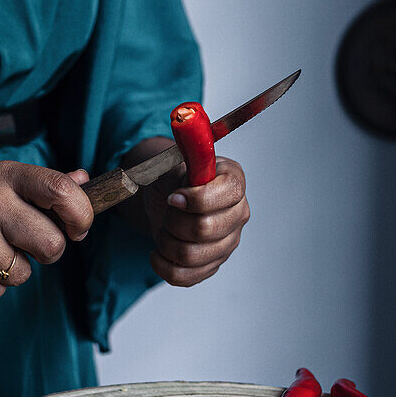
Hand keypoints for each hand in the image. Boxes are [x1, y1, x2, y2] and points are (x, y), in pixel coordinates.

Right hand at [0, 160, 92, 299]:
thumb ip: (43, 185)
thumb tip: (85, 182)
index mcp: (4, 176)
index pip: (62, 192)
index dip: (81, 215)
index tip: (76, 227)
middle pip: (52, 245)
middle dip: (47, 253)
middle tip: (25, 244)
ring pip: (24, 274)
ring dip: (13, 270)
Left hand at [126, 142, 248, 286]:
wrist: (165, 201)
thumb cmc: (174, 179)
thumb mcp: (177, 159)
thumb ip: (187, 146)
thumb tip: (186, 119)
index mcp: (234, 183)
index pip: (227, 195)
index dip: (196, 199)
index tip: (173, 196)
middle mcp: (238, 215)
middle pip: (206, 230)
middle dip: (173, 222)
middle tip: (165, 211)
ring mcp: (226, 244)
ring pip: (192, 256)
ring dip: (165, 243)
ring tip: (162, 229)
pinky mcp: (211, 266)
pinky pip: (185, 276)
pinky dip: (163, 266)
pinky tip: (158, 252)